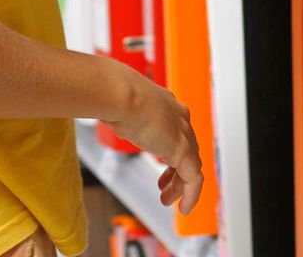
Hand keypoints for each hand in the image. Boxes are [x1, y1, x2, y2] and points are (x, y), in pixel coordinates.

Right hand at [101, 66, 202, 213]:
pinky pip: (193, 179)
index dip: (170, 149)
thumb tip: (109, 115)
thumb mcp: (121, 104)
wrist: (121, 94)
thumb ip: (123, 113)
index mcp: (166, 103)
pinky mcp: (183, 151)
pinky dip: (190, 195)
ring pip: (191, 165)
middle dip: (175, 170)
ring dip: (180, 185)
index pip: (177, 129)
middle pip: (187, 148)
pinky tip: (183, 207)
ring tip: (167, 199)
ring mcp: (183, 133)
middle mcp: (178, 117)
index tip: (162, 163)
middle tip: (164, 186)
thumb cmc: (116, 94)